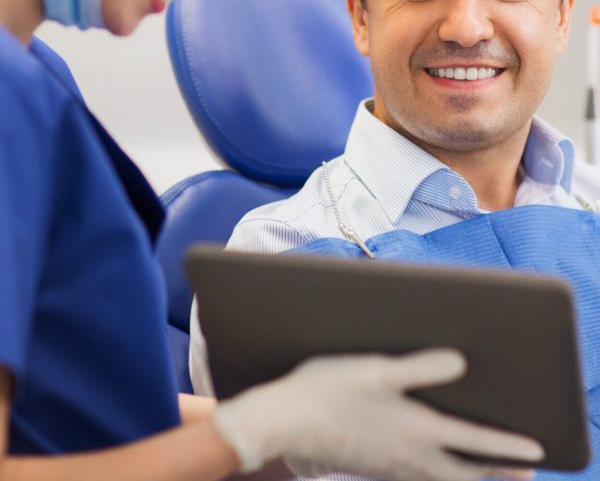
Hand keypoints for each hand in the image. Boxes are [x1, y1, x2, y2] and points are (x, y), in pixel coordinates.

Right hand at [211, 349, 543, 479]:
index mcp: (413, 429)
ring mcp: (388, 465)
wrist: (281, 423)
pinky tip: (435, 463)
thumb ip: (419, 367)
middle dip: (498, 474)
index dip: (508, 447)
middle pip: (465, 475)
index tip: (537, 452)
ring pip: (443, 480)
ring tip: (490, 471)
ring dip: (472, 476)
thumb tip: (460, 363)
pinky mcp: (372, 466)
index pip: (473, 443)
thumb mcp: (374, 369)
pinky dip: (442, 474)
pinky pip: (419, 477)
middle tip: (524, 471)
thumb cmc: (325, 390)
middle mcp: (407, 455)